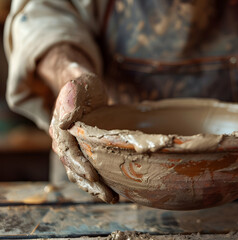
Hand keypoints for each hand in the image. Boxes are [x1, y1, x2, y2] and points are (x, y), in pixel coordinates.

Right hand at [37, 44, 117, 202]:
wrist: (85, 86)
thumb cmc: (83, 83)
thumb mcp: (79, 85)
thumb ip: (72, 99)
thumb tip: (64, 122)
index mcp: (60, 128)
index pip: (67, 152)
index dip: (79, 165)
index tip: (94, 176)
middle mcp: (64, 141)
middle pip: (74, 168)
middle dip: (91, 184)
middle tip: (109, 195)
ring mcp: (75, 147)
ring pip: (81, 173)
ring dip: (95, 187)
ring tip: (113, 198)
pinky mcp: (86, 150)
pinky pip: (90, 168)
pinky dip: (99, 180)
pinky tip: (113, 188)